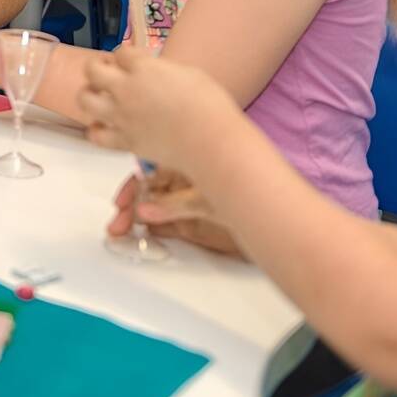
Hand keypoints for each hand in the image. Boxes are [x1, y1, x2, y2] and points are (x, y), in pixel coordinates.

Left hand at [77, 45, 238, 169]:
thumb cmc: (209, 104)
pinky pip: (96, 135)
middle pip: (92, 70)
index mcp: (143, 68)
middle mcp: (125, 89)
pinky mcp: (124, 141)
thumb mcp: (188, 73)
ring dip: (90, 94)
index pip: (121, 52)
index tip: (132, 58)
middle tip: (108, 72)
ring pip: (85, 99)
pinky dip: (97, 130)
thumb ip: (163, 69)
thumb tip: (154, 71)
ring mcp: (121, 116)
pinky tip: (105, 126)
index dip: (126, 54)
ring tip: (100, 97)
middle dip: (98, 67)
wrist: (210, 141)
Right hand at [107, 170, 243, 257]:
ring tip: (123, 231)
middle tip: (118, 226)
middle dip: (129, 207)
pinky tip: (142, 233)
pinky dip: (152, 229)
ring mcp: (188, 202)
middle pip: (147, 191)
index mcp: (187, 163)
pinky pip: (166, 224)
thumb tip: (147, 210)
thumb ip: (176, 205)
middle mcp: (185, 181)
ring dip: (136, 218)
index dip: (132, 188)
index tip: (121, 204)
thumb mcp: (210, 199)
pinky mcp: (193, 223)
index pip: (150, 171)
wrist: (278, 219)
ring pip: (153, 207)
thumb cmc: (251, 194)